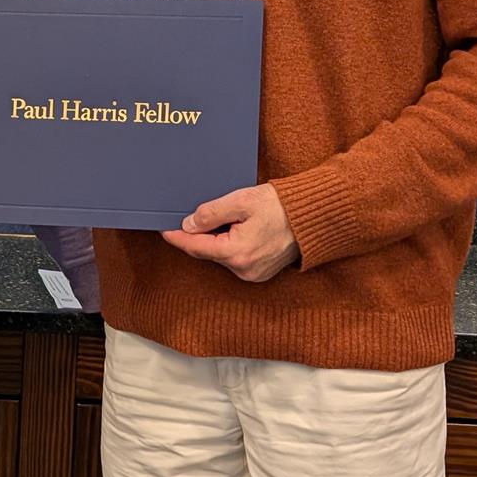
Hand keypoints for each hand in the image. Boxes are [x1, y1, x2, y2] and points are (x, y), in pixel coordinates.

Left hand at [161, 184, 298, 282]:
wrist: (312, 217)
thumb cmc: (281, 206)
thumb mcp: (241, 201)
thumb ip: (211, 213)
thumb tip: (189, 224)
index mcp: (236, 252)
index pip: (196, 247)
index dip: (177, 238)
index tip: (164, 230)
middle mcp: (244, 269)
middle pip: (208, 252)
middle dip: (200, 235)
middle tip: (197, 215)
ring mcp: (253, 274)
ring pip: (221, 256)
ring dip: (217, 240)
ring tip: (227, 220)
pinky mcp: (260, 273)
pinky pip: (235, 259)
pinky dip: (230, 246)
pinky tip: (238, 231)